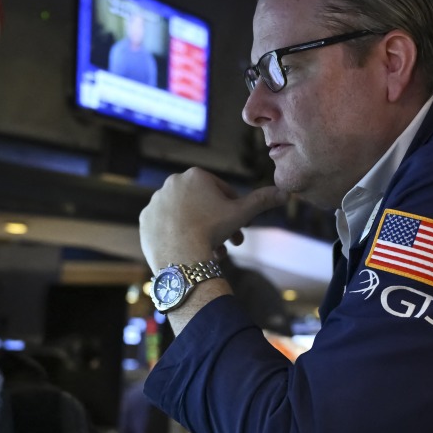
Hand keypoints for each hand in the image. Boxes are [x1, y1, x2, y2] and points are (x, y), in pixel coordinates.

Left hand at [139, 168, 285, 271]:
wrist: (181, 257)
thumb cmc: (212, 231)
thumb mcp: (242, 214)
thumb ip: (263, 200)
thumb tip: (286, 192)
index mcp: (196, 175)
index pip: (222, 192)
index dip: (235, 211)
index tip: (241, 228)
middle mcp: (172, 182)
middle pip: (202, 204)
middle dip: (218, 224)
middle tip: (229, 243)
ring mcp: (156, 200)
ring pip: (185, 216)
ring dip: (199, 230)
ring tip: (210, 251)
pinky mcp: (146, 219)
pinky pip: (166, 226)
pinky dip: (178, 235)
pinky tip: (188, 248)